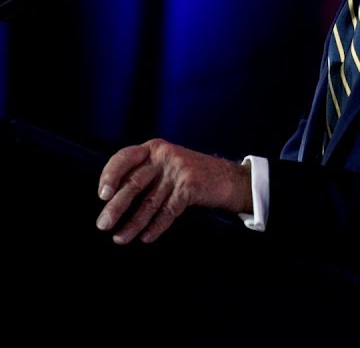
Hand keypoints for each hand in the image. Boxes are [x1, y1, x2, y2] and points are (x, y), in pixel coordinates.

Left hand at [95, 139, 251, 244]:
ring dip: (133, 223)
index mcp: (154, 148)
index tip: (102, 195)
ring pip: (149, 201)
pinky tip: (146, 237)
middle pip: (134, 183)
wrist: (231, 180)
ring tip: (121, 238)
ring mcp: (179, 170)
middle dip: (117, 207)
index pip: (124, 158)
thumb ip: (144, 174)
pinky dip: (156, 226)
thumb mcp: (166, 166)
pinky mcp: (191, 186)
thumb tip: (111, 200)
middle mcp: (165, 156)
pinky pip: (168, 210)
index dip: (110, 175)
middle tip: (103, 225)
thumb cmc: (191, 176)